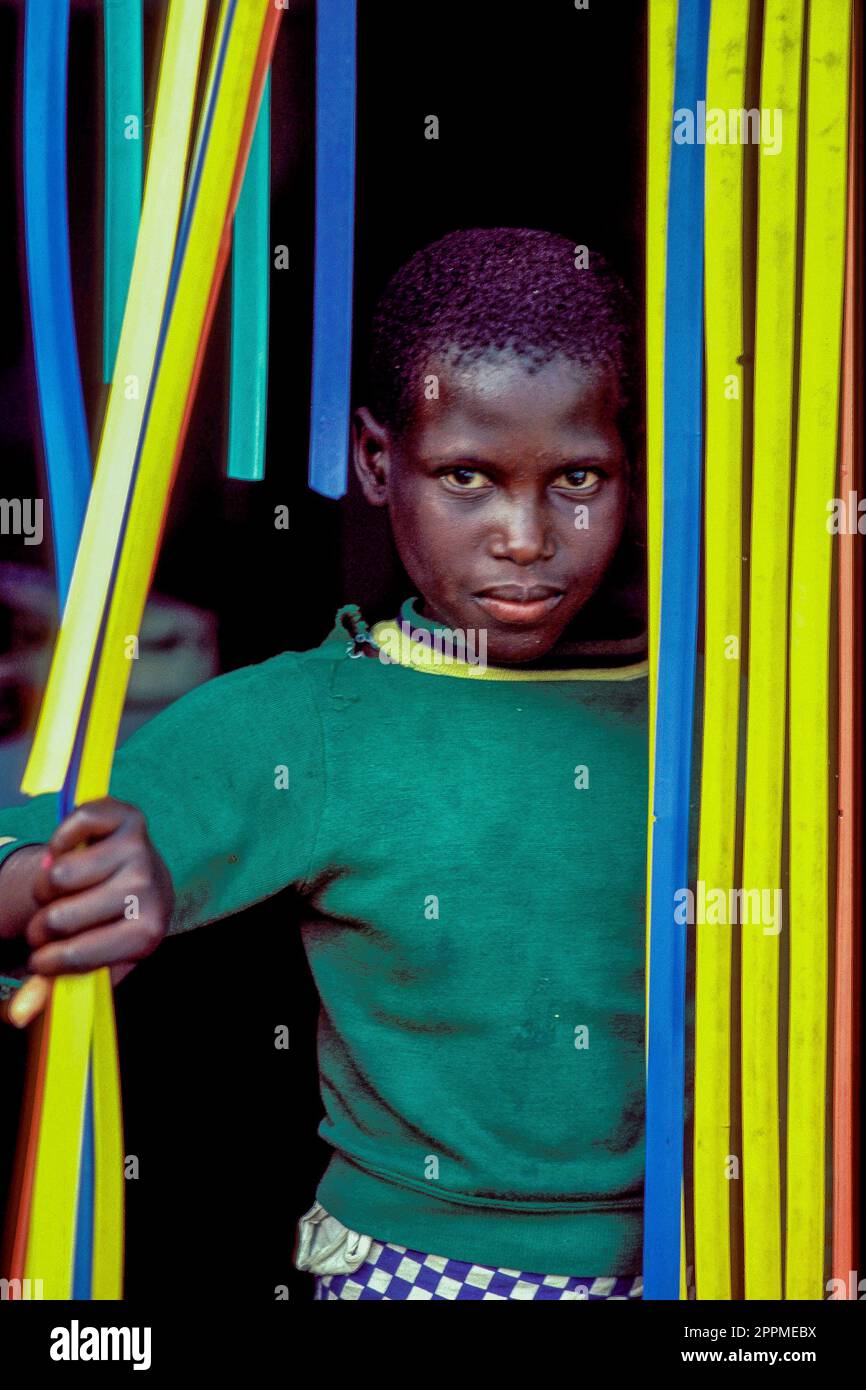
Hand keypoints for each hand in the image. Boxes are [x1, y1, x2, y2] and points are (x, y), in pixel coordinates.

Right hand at [0, 797, 173, 1028]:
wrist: (151, 882)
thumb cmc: (116, 926)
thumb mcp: (97, 961)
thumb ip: (57, 987)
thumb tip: (16, 1015)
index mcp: (147, 933)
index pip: (77, 955)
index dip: (46, 961)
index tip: (41, 959)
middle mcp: (148, 889)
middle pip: (59, 916)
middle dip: (43, 927)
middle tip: (51, 925)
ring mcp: (140, 850)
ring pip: (58, 873)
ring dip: (47, 886)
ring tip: (61, 893)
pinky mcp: (129, 817)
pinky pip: (76, 822)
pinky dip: (61, 840)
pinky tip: (70, 855)